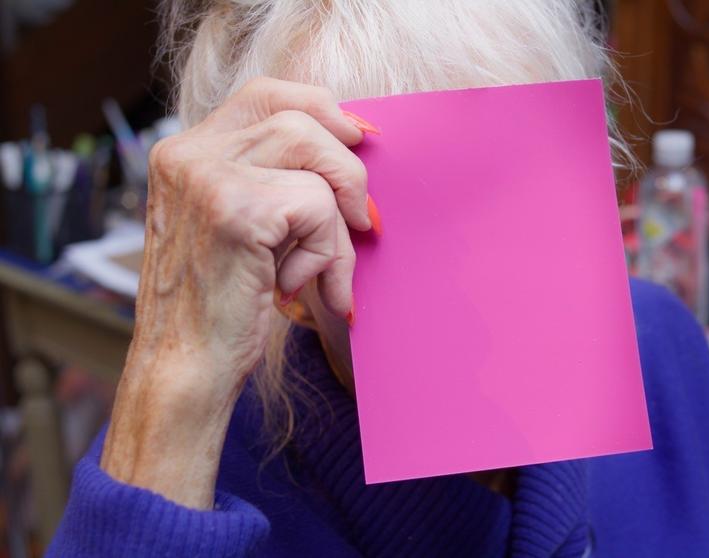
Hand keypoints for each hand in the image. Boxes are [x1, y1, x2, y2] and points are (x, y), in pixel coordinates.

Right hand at [100, 77, 373, 508]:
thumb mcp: (243, 228)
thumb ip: (275, 181)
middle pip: (299, 116)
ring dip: (338, 220)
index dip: (323, 110)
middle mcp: (189, 153)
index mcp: (186, 151)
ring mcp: (208, 176)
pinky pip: (318, 206)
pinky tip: (296, 288)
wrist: (186, 369)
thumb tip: (354, 147)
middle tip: (364, 219)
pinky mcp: (235, 209)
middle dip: (346, 166)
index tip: (360, 141)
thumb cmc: (222, 306)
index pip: (266, 94)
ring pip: (316, 155)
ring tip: (325, 270)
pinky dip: (326, 252)